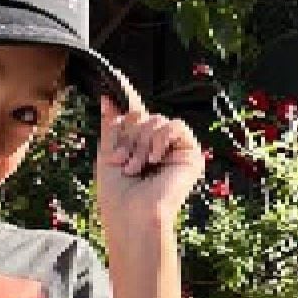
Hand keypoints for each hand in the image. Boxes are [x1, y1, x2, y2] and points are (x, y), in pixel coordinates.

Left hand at [94, 85, 205, 237]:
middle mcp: (157, 146)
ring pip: (156, 120)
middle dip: (128, 137)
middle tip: (123, 162)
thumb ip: (111, 126)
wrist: (132, 216)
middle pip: (142, 115)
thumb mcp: (107, 155)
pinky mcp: (190, 154)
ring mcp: (174, 150)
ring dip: (141, 143)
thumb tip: (107, 96)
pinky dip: (161, 139)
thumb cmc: (117, 195)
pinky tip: (155, 159)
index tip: (114, 81)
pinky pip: (176, 126)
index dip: (126, 97)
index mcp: (138, 146)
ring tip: (136, 167)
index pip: (134, 115)